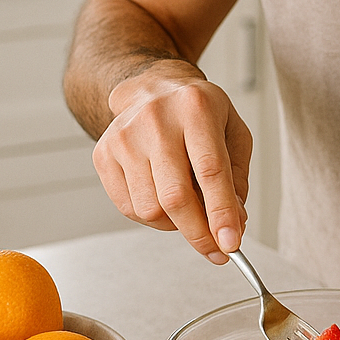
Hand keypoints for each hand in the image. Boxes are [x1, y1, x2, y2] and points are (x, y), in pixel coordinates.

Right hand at [92, 62, 252, 261]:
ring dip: (175, 224)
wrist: (151, 89)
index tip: (230, 245)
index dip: (221, 213)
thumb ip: (236, 180)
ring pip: (150, 209)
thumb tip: (233, 226)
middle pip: (175, 196)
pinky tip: (163, 200)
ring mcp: (124, 137)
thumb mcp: (232, 134)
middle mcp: (156, 120)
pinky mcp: (104, 154)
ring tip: (188, 208)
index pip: (209, 170)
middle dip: (198, 233)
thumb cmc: (198, 114)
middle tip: (214, 250)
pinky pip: (129, 208)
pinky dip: (152, 217)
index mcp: (196, 109)